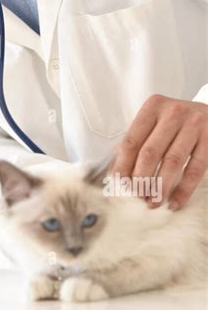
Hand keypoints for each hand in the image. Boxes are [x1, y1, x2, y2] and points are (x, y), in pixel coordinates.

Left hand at [111, 94, 207, 209]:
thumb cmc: (178, 121)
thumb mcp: (156, 121)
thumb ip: (137, 140)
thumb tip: (115, 170)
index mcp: (153, 107)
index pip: (132, 141)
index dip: (123, 165)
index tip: (119, 184)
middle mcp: (173, 113)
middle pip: (150, 152)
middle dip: (141, 179)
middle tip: (137, 197)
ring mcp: (194, 125)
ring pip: (172, 161)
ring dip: (160, 187)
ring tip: (153, 202)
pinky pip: (195, 169)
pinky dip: (183, 189)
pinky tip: (175, 202)